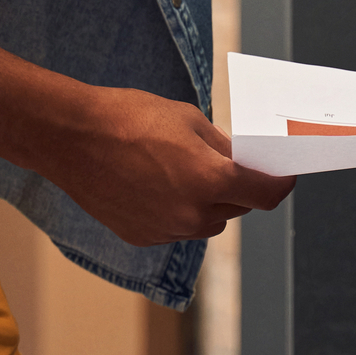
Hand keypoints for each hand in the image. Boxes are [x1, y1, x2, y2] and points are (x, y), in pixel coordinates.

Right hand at [40, 84, 294, 247]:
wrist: (72, 137)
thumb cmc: (130, 118)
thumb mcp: (189, 119)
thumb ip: (220, 146)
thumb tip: (239, 160)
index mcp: (210, 181)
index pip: (265, 195)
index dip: (280, 184)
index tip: (283, 176)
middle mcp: (192, 214)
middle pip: (236, 209)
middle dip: (238, 188)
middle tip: (228, 163)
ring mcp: (165, 230)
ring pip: (205, 222)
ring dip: (207, 202)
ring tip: (184, 170)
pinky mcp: (141, 237)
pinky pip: (175, 228)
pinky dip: (176, 210)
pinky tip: (156, 184)